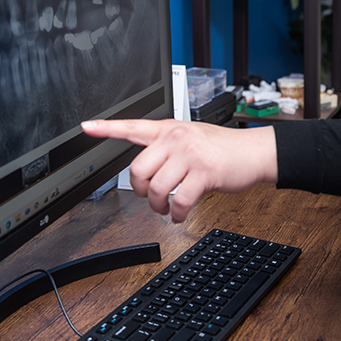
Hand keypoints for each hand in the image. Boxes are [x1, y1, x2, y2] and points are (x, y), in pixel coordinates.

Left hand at [80, 119, 276, 222]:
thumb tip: (144, 168)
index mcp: (169, 129)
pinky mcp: (204, 172)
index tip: (87, 126)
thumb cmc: (222, 148)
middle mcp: (176, 138)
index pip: (132, 126)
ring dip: (159, 206)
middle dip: (141, 191)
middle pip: (138, 169)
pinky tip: (180, 214)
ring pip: (157, 188)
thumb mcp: (190, 137)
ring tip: (167, 208)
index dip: (107, 128)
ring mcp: (190, 155)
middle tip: (151, 197)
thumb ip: (166, 146)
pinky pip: (180, 200)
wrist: (253, 153)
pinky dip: (177, 214)